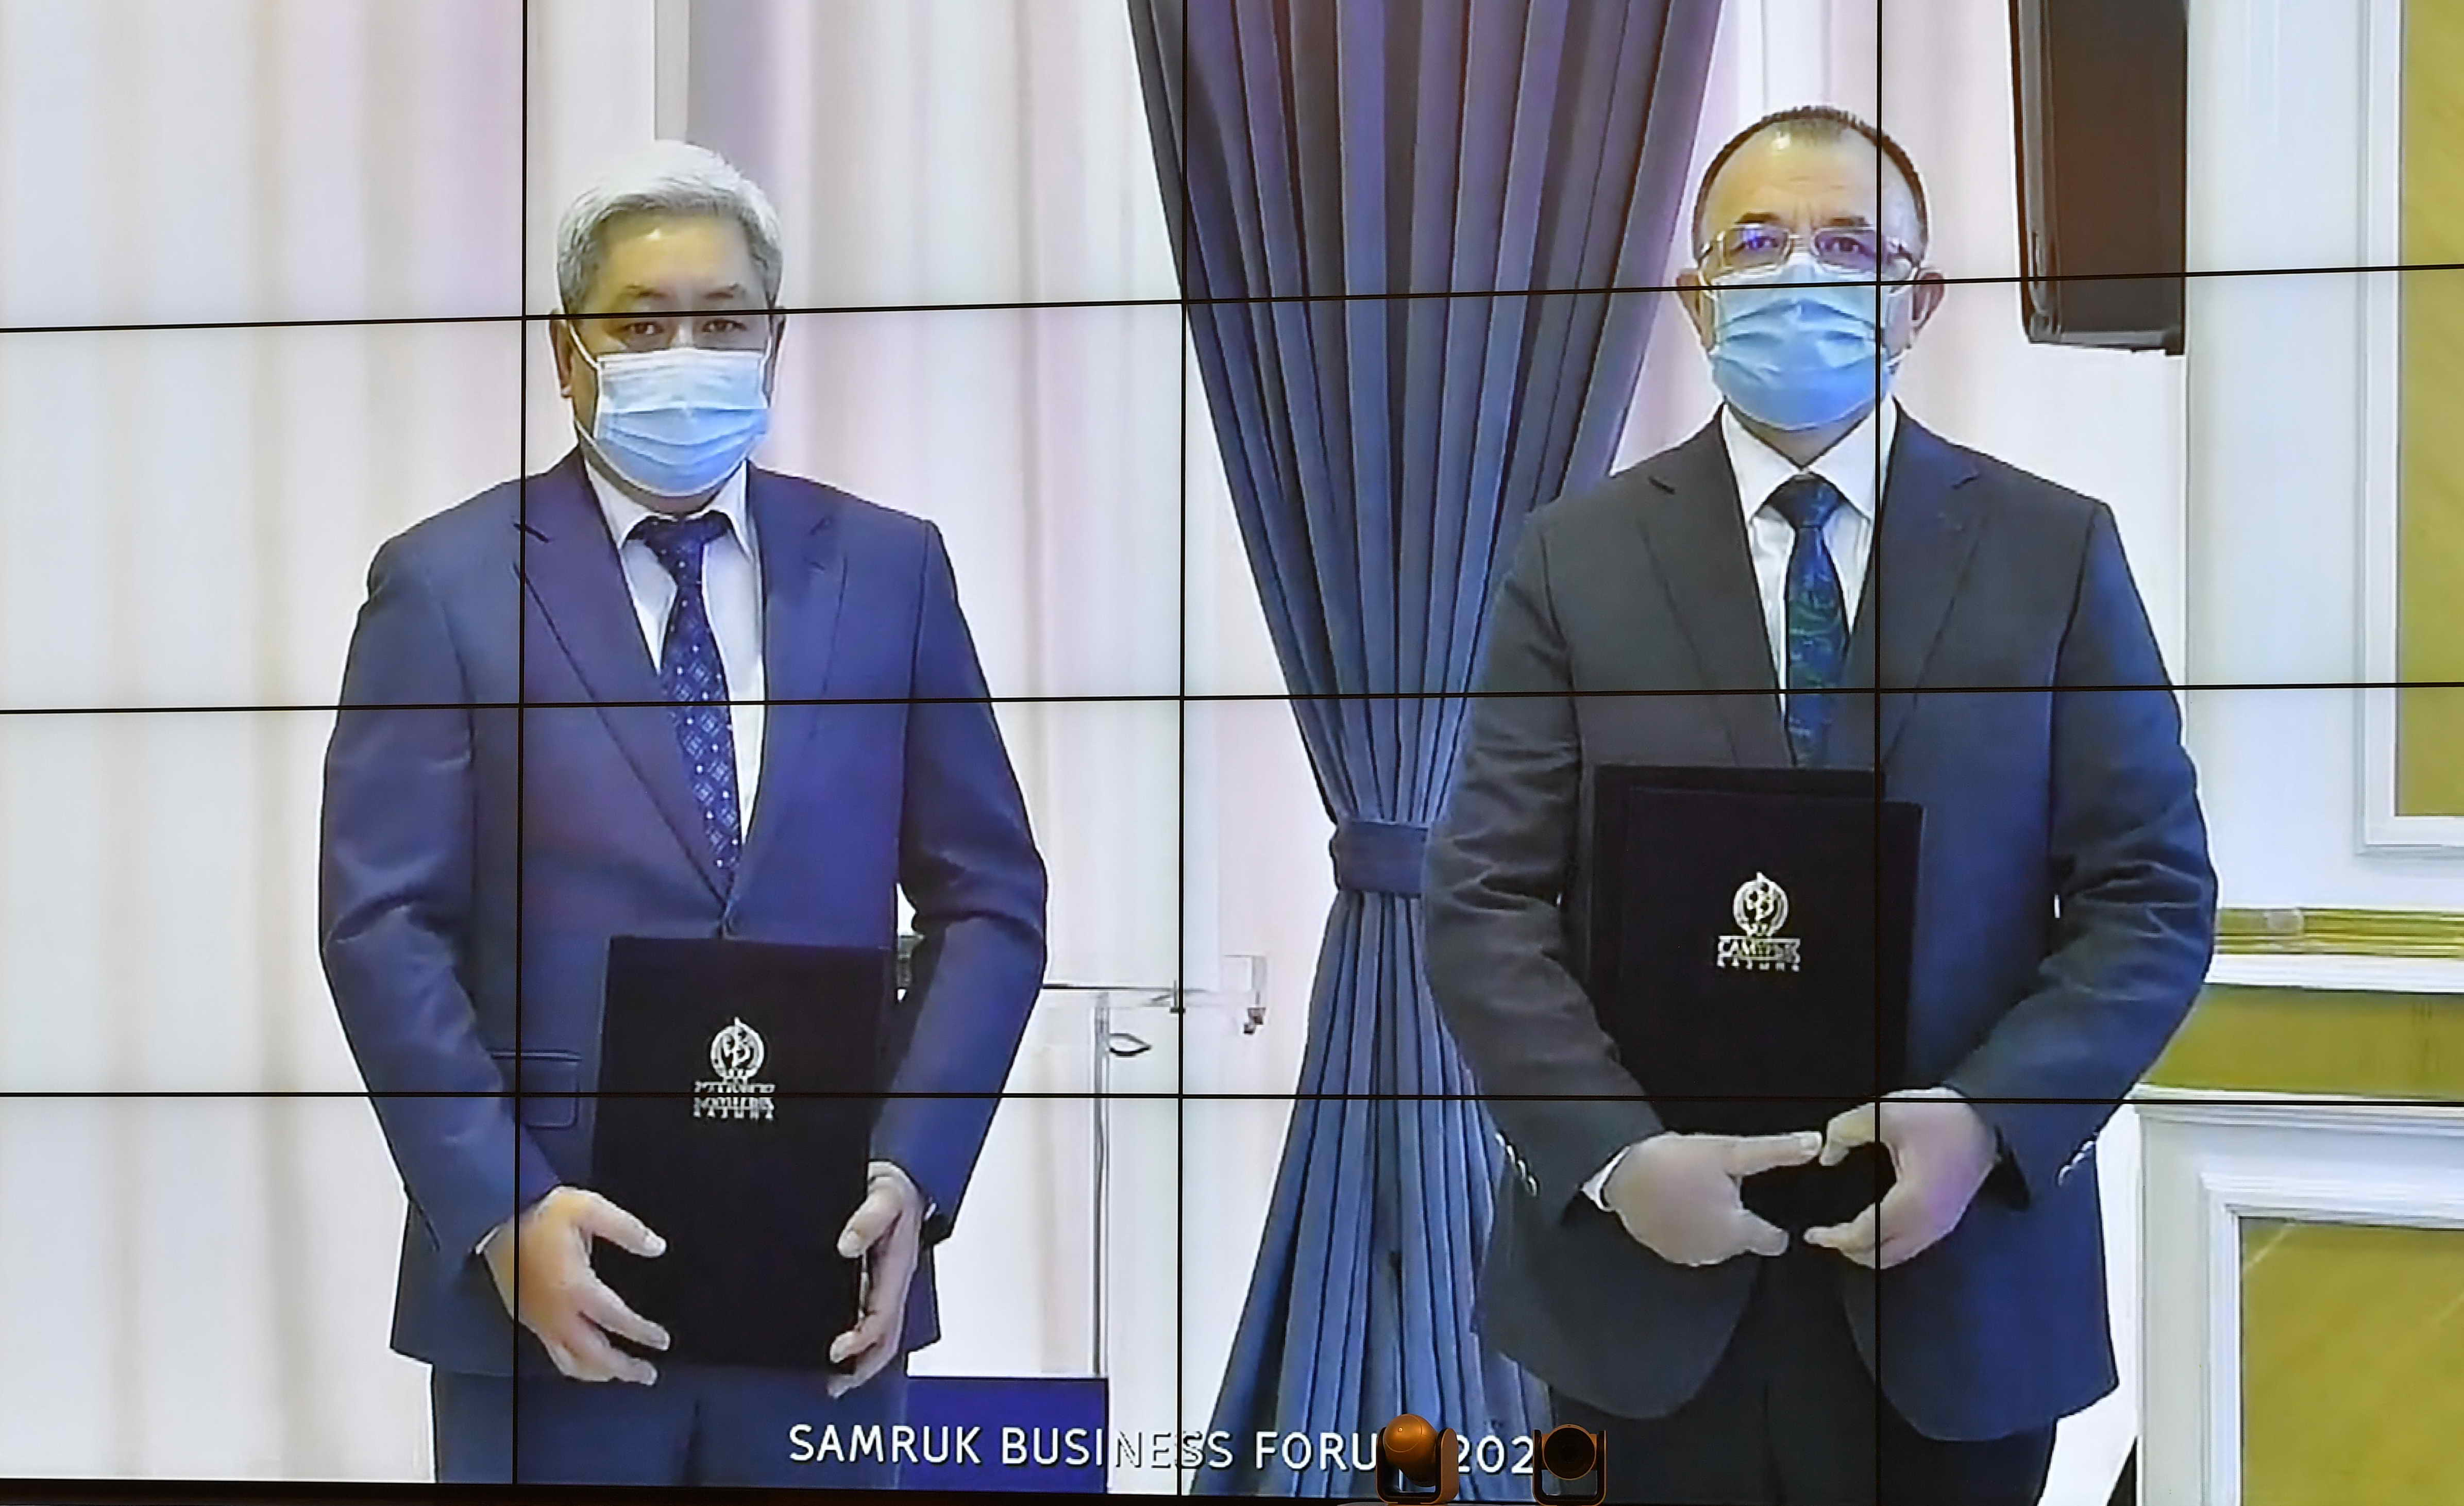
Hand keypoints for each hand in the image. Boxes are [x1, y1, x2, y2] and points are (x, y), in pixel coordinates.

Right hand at [482, 1186, 669, 1383]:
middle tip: (648, 1375)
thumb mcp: (590, 1209)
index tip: (662, 1342)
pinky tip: (586, 1359)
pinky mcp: (525, 1319)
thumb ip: (627, 1229)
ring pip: (570, 1362)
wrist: (495, 1215)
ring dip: (599, 1373)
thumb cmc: (543, 1211)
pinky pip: (553, 1353)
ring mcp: (538, 1320)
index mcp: (575, 1287)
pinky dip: (575, 1364)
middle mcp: (556, 1312)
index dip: (641, 1333)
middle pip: (594, 1355)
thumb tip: (658, 1247)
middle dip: (623, 1368)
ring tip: (620, 1374)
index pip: (616, 1320)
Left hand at [827, 1161, 925, 1396]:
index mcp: (899, 1266)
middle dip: (862, 1366)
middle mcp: (895, 1283)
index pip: (884, 1316)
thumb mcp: (884, 1193)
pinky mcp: (874, 1285)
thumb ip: (868, 1217)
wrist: (901, 1181)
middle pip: (887, 1338)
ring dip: (859, 1362)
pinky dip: (855, 1343)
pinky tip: (834, 1349)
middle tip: (833, 1383)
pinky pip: (870, 1321)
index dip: (861, 1338)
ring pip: (880, 1336)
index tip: (837, 1350)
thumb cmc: (893, 1189)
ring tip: (831, 1380)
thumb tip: (847, 1245)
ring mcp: (886, 1287)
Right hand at [1601, 1129, 1824, 1266]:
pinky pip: (1689, 1244)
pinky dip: (1688, 1229)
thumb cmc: (1675, 1162)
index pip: (1772, 1241)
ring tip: (1695, 1192)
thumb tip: (1814, 1144)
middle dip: (1735, 1217)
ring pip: (1716, 1243)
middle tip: (1717, 1185)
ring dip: (1712, 1224)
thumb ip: (1774, 1152)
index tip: (1760, 1206)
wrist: (1619, 1174)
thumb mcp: (1727, 1151)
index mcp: (1737, 1231)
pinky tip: (1677, 1204)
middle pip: (1741, 1239)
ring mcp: (1688, 1256)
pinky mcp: (1665, 1252)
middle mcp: (1716, 1253)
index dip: (1771, 1225)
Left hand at [1804, 1087, 2000, 1269]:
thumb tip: (1826, 1156)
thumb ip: (1844, 1133)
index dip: (1834, 1238)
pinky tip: (1873, 1228)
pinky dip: (1887, 1244)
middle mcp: (1929, 1224)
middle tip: (1825, 1237)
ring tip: (1844, 1236)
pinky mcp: (1948, 1220)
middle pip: (1881, 1256)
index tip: (1812, 1234)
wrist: (1988, 1117)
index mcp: (1912, 1204)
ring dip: (1869, 1251)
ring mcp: (1942, 1226)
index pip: (1864, 1236)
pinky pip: (1912, 1246)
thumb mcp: (1883, 1114)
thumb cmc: (1940, 1116)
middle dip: (1849, 1251)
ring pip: (1898, 1255)